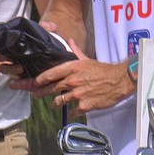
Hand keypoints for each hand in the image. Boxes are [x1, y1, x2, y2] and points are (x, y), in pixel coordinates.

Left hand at [16, 39, 133, 116]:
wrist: (119, 81)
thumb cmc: (103, 70)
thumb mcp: (87, 59)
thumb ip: (75, 51)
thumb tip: (69, 41)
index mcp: (72, 68)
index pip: (50, 74)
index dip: (39, 79)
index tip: (34, 82)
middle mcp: (72, 81)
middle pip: (51, 88)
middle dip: (40, 92)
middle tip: (35, 94)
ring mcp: (77, 94)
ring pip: (58, 101)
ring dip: (54, 103)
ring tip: (53, 104)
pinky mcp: (84, 106)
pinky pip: (71, 112)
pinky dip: (70, 113)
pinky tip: (70, 112)